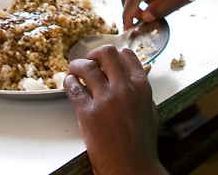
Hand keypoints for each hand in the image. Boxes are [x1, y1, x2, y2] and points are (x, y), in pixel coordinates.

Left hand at [65, 46, 164, 174]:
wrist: (131, 166)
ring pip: (86, 67)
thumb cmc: (141, 142)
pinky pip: (73, 88)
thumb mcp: (149, 110)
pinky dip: (68, 82)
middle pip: (106, 53)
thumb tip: (134, 73)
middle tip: (89, 62)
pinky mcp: (88, 113)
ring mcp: (106, 100)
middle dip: (94, 54)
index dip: (114, 54)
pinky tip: (69, 84)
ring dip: (77, 65)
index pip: (126, 55)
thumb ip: (140, 90)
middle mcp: (125, 89)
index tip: (106, 60)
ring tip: (74, 70)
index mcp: (142, 87)